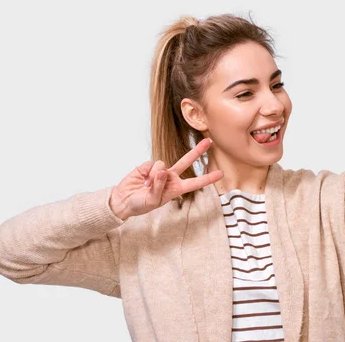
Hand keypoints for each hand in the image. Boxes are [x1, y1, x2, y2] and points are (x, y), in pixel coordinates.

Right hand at [109, 138, 223, 219]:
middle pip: (186, 161)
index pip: (195, 183)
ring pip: (162, 165)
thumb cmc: (140, 204)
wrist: (123, 200)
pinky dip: (144, 172)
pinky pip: (150, 164)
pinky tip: (140, 179)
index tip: (221, 173)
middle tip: (209, 142)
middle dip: (197, 151)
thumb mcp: (152, 201)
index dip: (208, 178)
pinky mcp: (147, 166)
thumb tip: (162, 170)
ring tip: (145, 185)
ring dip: (153, 176)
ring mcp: (159, 170)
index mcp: (176, 189)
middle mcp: (170, 177)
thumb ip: (159, 186)